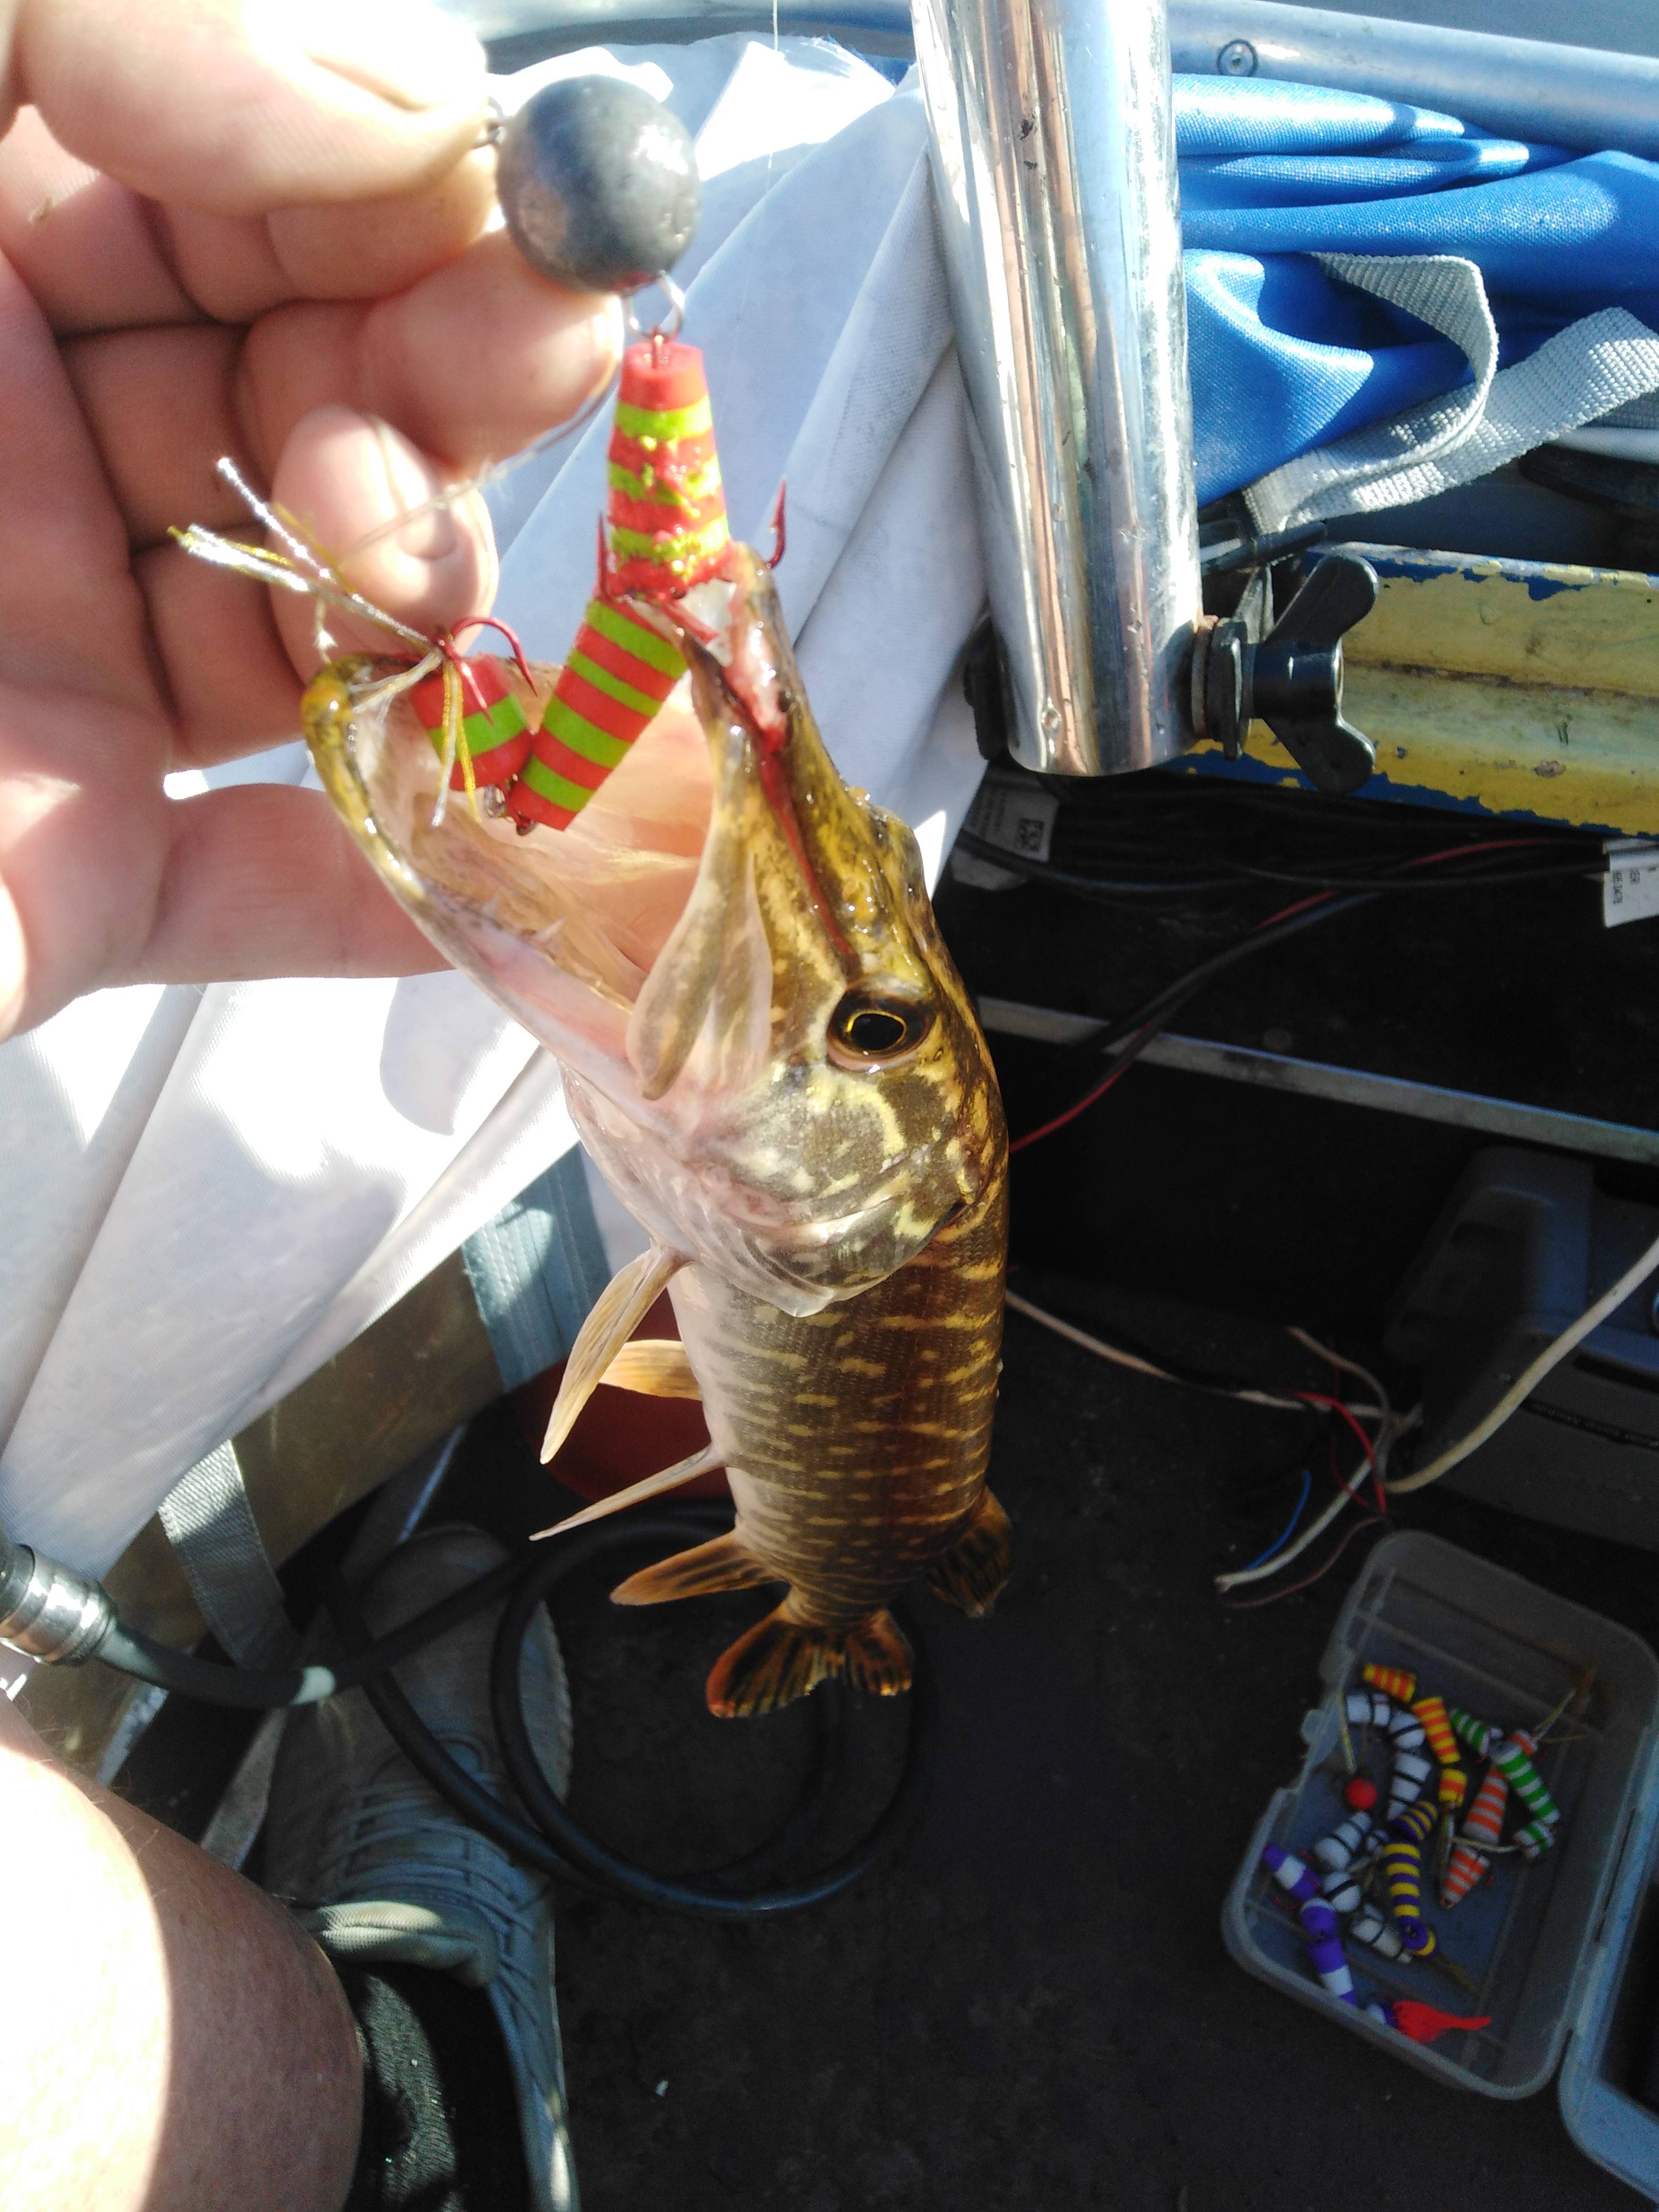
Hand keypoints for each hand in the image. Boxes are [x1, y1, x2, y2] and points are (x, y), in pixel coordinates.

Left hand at [0, 0, 621, 1038]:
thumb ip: (101, 3)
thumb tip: (406, 122)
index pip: (268, 169)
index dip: (412, 175)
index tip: (497, 203)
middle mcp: (16, 441)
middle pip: (332, 391)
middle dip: (452, 376)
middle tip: (487, 385)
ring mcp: (45, 671)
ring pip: (330, 624)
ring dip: (433, 597)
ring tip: (399, 584)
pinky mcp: (57, 876)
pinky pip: (249, 885)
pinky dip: (379, 889)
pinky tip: (484, 867)